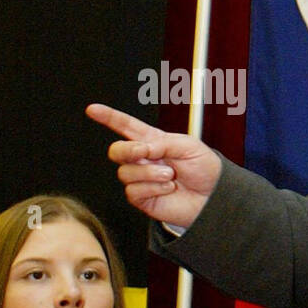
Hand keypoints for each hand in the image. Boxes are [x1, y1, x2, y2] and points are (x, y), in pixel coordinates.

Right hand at [85, 103, 221, 228]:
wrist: (214, 196)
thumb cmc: (206, 169)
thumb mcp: (189, 146)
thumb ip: (164, 142)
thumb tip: (143, 147)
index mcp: (154, 141)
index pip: (126, 127)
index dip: (109, 117)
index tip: (93, 110)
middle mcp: (144, 160)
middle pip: (117, 151)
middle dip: (127, 150)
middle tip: (145, 152)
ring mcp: (141, 179)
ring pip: (126, 172)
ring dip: (150, 173)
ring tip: (171, 175)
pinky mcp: (143, 198)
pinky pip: (134, 191)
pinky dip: (153, 188)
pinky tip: (168, 188)